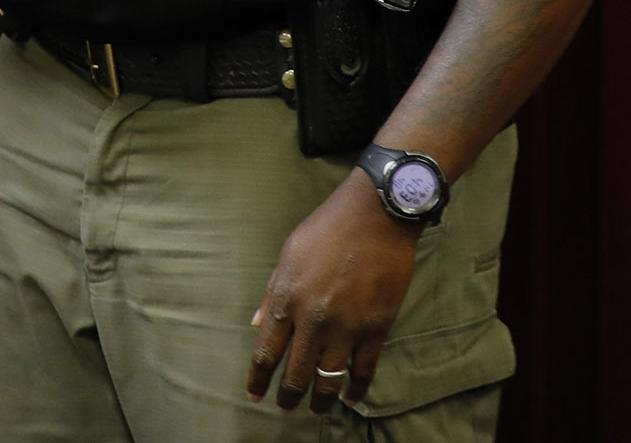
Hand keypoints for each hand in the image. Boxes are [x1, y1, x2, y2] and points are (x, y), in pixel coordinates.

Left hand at [246, 169, 422, 411]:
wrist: (374, 219)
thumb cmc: (325, 231)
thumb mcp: (287, 256)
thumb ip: (271, 295)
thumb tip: (256, 324)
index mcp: (286, 299)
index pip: (266, 351)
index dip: (258, 378)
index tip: (253, 395)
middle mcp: (313, 319)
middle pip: (297, 372)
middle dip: (288, 395)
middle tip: (284, 408)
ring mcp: (347, 327)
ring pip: (329, 378)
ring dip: (320, 400)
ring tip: (315, 411)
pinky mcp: (377, 329)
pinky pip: (364, 369)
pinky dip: (357, 388)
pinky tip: (350, 398)